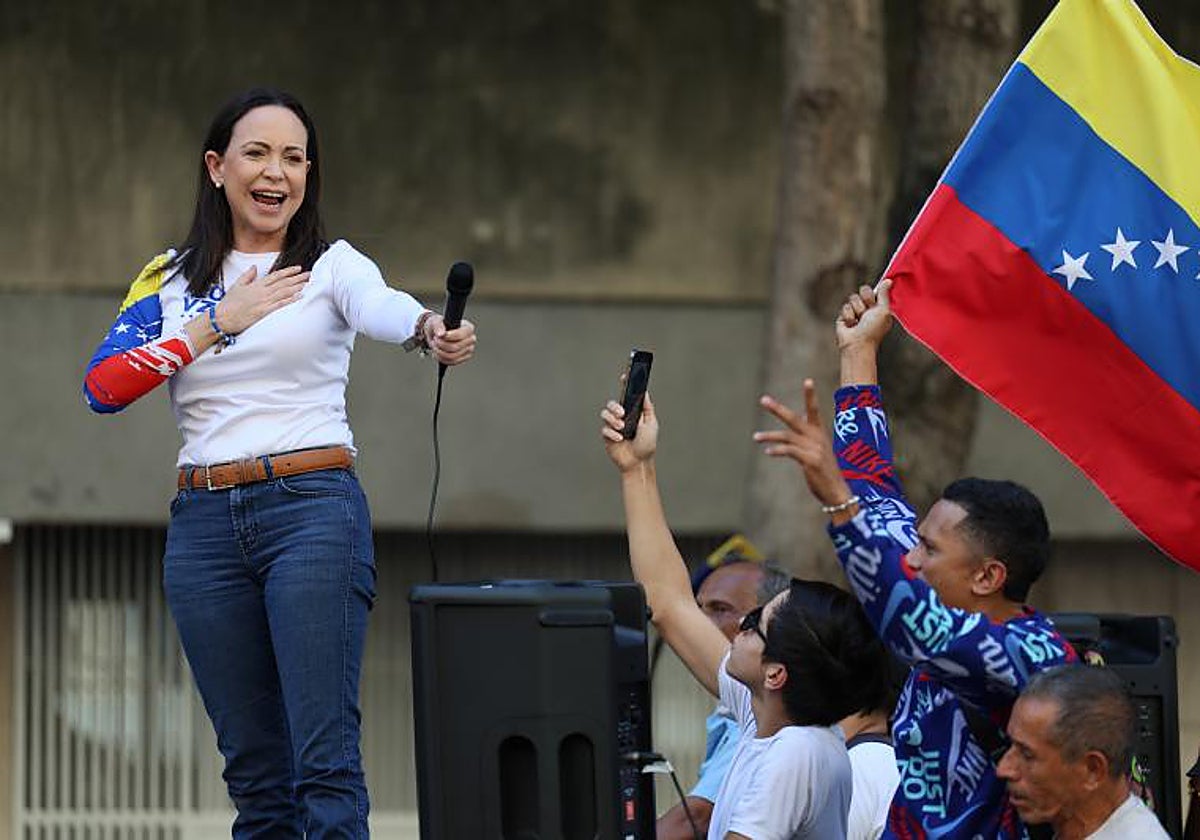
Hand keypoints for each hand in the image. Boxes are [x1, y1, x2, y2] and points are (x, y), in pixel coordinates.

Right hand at [215, 265, 309, 333]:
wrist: (223, 317)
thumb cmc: (229, 303)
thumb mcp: (237, 285)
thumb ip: (247, 275)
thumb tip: (255, 267)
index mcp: (256, 284)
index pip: (276, 275)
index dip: (289, 271)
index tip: (299, 268)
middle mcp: (262, 291)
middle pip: (284, 282)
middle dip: (298, 278)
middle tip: (309, 274)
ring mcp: (263, 301)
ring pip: (284, 291)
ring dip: (297, 287)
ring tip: (308, 283)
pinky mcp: (264, 311)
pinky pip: (280, 304)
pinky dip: (290, 300)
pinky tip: (300, 296)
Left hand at [424, 315, 476, 365]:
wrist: (438, 334)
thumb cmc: (440, 326)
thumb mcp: (436, 321)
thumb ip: (438, 325)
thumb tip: (441, 334)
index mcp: (468, 328)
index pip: (460, 335)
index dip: (448, 337)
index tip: (438, 335)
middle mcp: (471, 339)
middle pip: (456, 347)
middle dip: (441, 345)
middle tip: (435, 340)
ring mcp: (468, 350)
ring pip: (452, 356)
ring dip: (440, 352)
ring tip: (434, 346)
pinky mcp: (463, 359)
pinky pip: (452, 362)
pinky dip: (441, 359)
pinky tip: (437, 352)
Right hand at [601, 393, 658, 473]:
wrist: (638, 462)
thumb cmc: (647, 444)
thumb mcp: (651, 424)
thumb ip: (647, 408)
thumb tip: (645, 392)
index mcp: (633, 412)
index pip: (627, 396)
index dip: (625, 385)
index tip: (624, 376)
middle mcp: (622, 417)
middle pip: (612, 403)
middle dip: (615, 406)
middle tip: (622, 413)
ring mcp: (613, 426)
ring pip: (605, 414)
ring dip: (613, 420)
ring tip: (621, 428)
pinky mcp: (607, 436)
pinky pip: (604, 429)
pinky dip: (612, 433)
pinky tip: (619, 439)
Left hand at [755, 379, 854, 510]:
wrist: (837, 491)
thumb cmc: (824, 471)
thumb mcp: (818, 449)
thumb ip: (808, 435)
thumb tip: (801, 418)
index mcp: (820, 433)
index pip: (814, 410)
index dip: (811, 396)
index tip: (808, 380)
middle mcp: (817, 438)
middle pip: (794, 419)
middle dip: (778, 409)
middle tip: (763, 399)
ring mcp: (814, 449)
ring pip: (787, 436)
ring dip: (769, 436)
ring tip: (756, 437)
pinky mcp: (810, 460)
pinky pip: (789, 451)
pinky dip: (778, 450)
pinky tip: (768, 452)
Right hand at [836, 278, 892, 350]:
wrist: (857, 344)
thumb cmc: (873, 331)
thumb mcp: (883, 310)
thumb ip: (884, 294)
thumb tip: (888, 280)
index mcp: (879, 307)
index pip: (875, 290)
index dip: (873, 295)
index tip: (873, 303)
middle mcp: (868, 308)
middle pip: (863, 290)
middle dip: (864, 300)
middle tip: (866, 313)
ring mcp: (856, 311)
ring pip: (853, 298)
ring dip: (856, 310)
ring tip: (858, 321)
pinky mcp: (845, 315)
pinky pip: (844, 306)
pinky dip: (848, 316)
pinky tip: (851, 325)